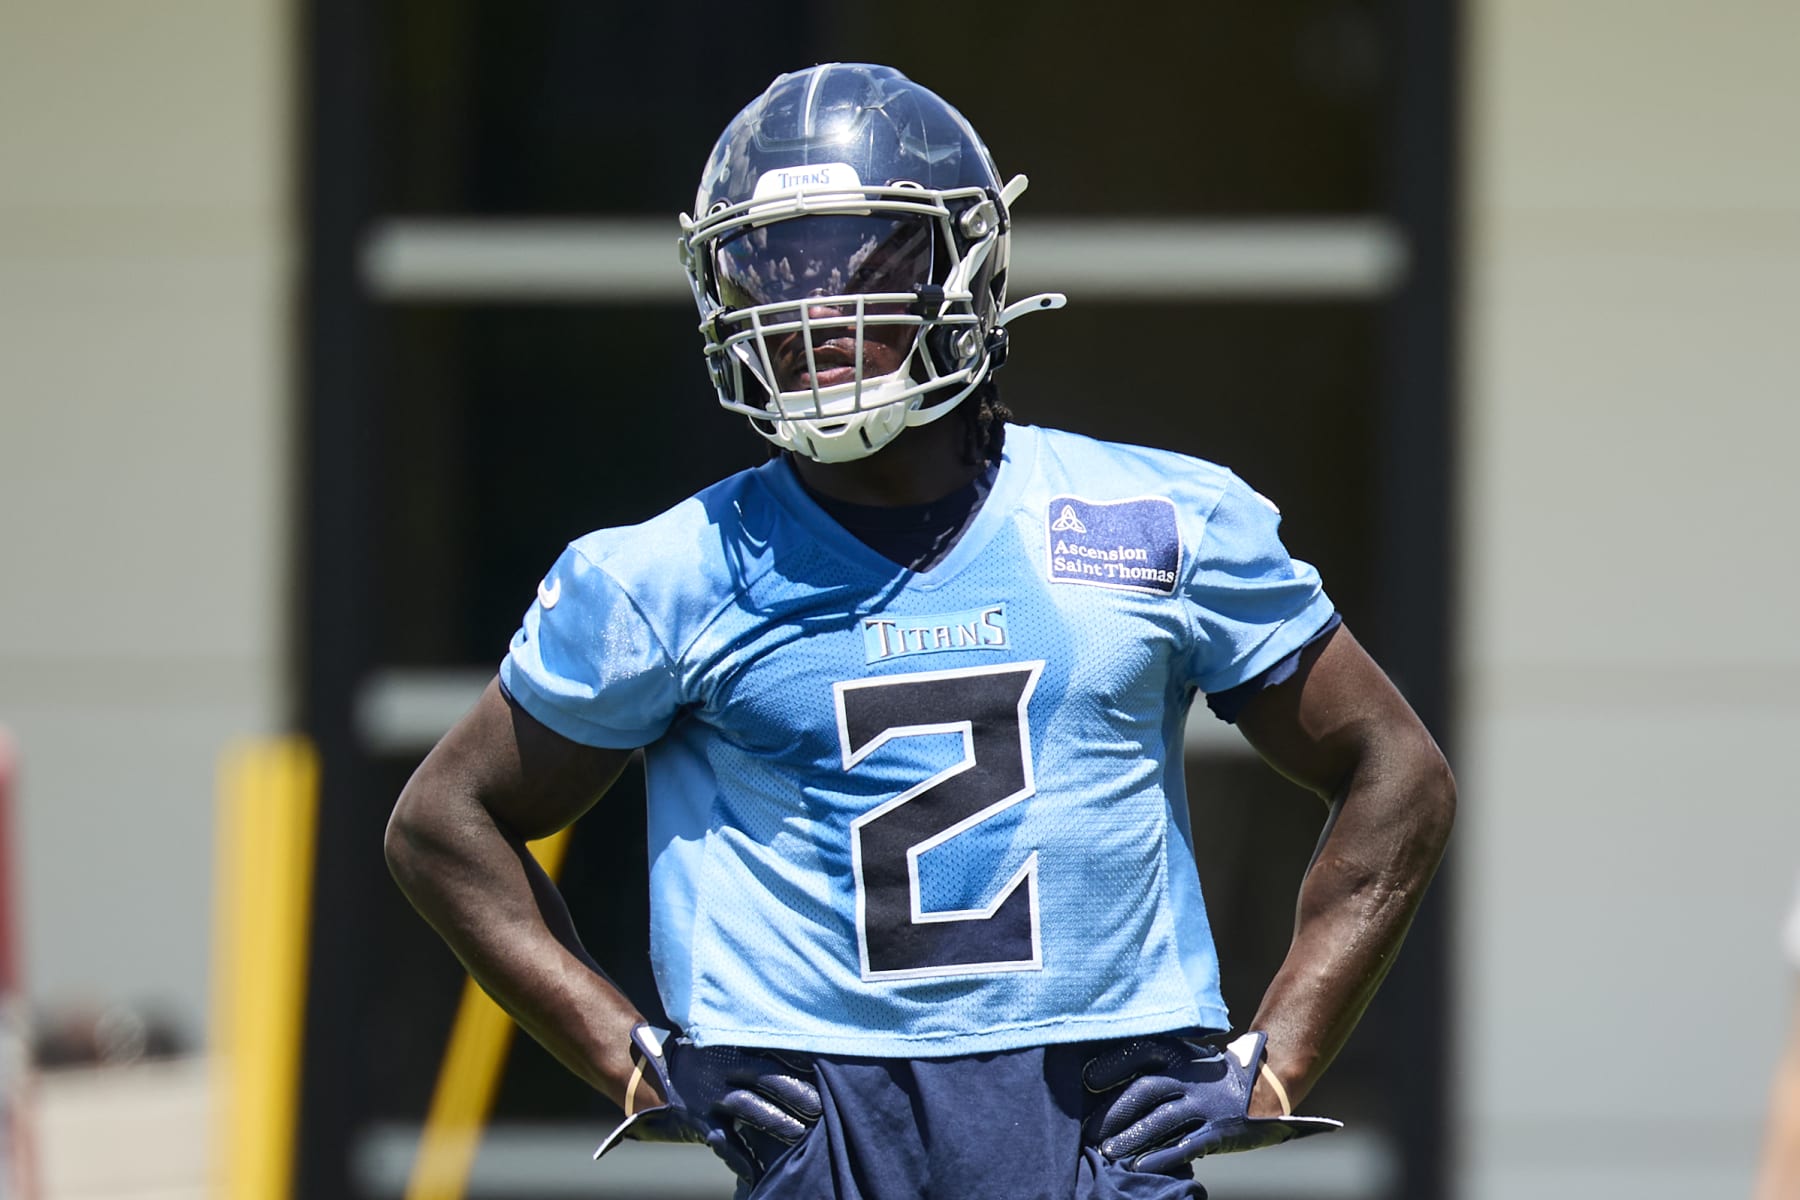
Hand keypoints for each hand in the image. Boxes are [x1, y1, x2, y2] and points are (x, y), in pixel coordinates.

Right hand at [595, 1024, 821, 1182]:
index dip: (796, 1063)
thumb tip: (797, 1060)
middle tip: (819, 1106)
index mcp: (731, 1050)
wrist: (647, 1074)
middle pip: (765, 1078)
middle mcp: (722, 1071)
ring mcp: (709, 1097)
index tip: (822, 1069)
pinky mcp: (698, 1121)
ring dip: (775, 1121)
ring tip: (799, 1135)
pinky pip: (723, 1142)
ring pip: (747, 1107)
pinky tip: (757, 1173)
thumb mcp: (721, 1048)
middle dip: (793, 1093)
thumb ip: (750, 1054)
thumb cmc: (698, 1060)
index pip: (770, 1053)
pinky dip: (741, 1159)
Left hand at [1082, 1031, 1340, 1173]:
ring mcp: (1206, 1103)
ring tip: (1108, 1152)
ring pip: (1162, 1119)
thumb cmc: (1211, 1076)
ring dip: (1132, 1137)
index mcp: (1179, 1055)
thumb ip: (1155, 1069)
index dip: (1112, 1065)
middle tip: (1089, 1130)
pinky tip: (1141, 1167)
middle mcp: (1191, 1077)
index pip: (1140, 1054)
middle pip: (1145, 1090)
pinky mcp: (1219, 1129)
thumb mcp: (1185, 1061)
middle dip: (1114, 1111)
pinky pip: (1187, 1144)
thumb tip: (1102, 1083)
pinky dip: (1162, 1157)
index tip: (1086, 1080)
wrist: (1264, 1086)